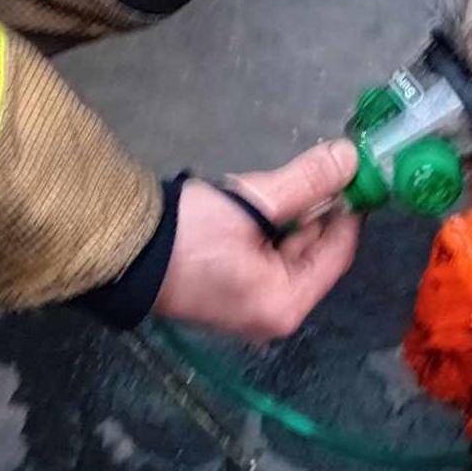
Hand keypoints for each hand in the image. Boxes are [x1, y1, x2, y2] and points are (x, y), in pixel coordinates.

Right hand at [154, 140, 360, 341]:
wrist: (119, 252)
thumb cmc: (188, 235)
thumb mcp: (252, 203)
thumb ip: (306, 181)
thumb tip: (351, 156)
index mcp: (285, 303)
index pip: (338, 253)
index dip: (348, 210)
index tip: (352, 173)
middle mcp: (272, 314)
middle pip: (312, 254)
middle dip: (313, 211)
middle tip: (312, 169)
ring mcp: (247, 306)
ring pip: (286, 252)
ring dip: (287, 216)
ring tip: (274, 184)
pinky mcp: (227, 292)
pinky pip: (262, 257)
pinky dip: (264, 230)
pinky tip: (252, 203)